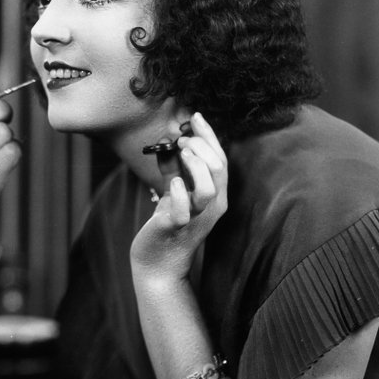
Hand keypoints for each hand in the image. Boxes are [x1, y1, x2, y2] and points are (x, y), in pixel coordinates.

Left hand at [130, 111, 227, 281]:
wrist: (158, 263)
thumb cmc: (167, 225)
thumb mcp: (174, 193)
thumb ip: (174, 169)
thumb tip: (167, 142)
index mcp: (215, 195)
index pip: (221, 160)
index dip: (209, 135)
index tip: (195, 116)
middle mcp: (212, 207)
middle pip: (219, 169)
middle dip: (201, 146)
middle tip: (182, 140)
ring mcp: (197, 218)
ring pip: (209, 189)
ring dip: (195, 165)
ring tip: (180, 153)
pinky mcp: (177, 228)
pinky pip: (184, 210)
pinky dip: (179, 192)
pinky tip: (171, 182)